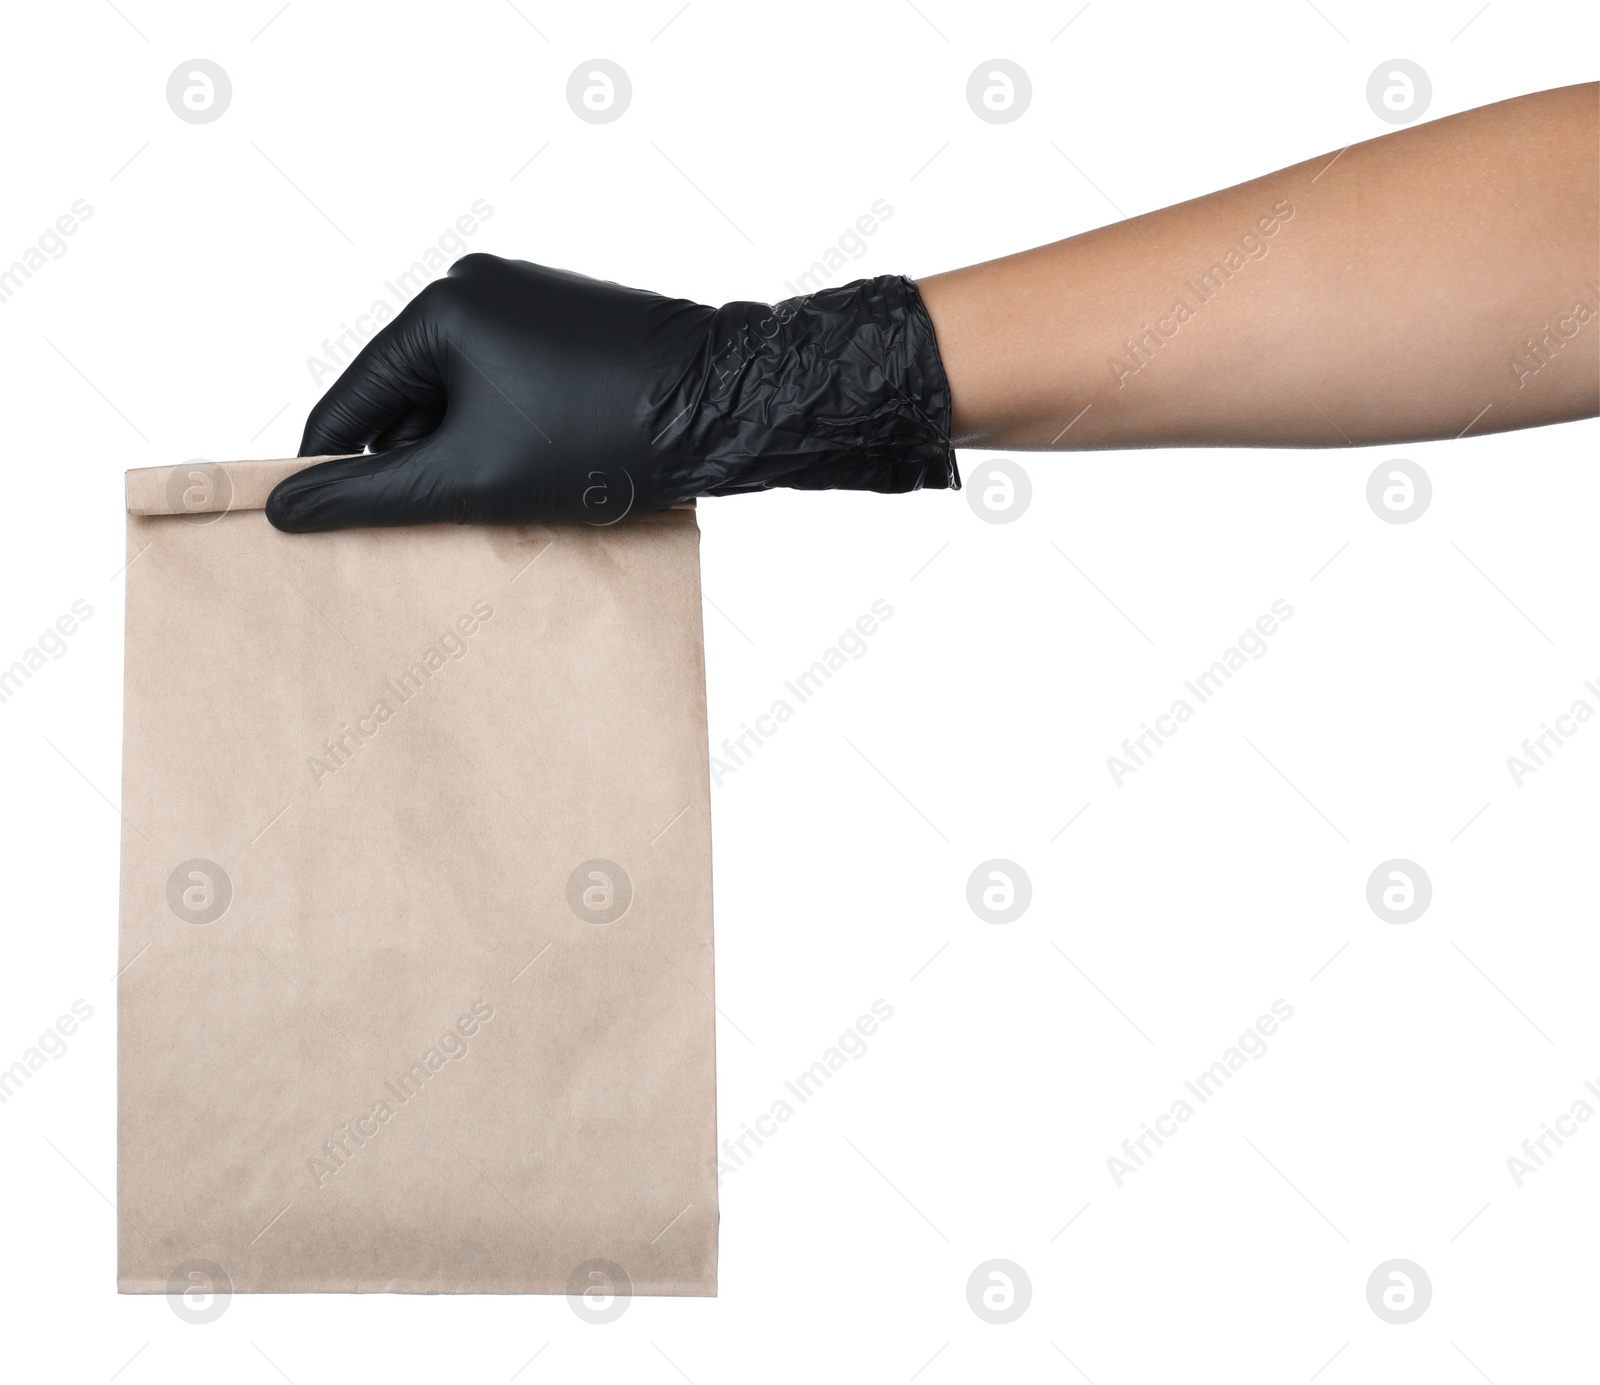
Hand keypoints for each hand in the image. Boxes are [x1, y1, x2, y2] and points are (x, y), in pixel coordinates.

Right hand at [266, 254, 955, 530]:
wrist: (731, 406)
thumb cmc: (604, 437)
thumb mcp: (474, 478)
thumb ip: (374, 497)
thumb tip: (286, 510)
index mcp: (441, 307)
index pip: (351, 401)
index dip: (332, 471)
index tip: (317, 530)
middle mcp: (479, 289)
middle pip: (406, 400)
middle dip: (413, 469)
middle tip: (422, 540)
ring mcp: (531, 304)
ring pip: (462, 400)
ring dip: (465, 459)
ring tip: (492, 516)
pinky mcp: (573, 328)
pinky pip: (510, 389)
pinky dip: (508, 438)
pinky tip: (533, 484)